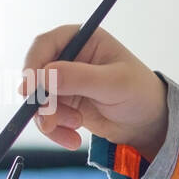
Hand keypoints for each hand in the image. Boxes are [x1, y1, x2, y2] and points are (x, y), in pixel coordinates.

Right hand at [20, 25, 167, 158]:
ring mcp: (64, 82)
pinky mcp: (63, 103)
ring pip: (37, 98)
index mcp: (83, 39)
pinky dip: (54, 129)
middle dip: (40, 99)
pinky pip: (45, 116)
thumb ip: (79, 78)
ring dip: (49, 117)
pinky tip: (72, 139)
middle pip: (36, 73)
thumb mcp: (114, 84)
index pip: (45, 44)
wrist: (148, 123)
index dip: (33, 65)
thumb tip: (44, 75)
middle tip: (49, 119)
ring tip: (75, 127)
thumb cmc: (140, 94)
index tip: (30, 89)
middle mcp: (70, 57)